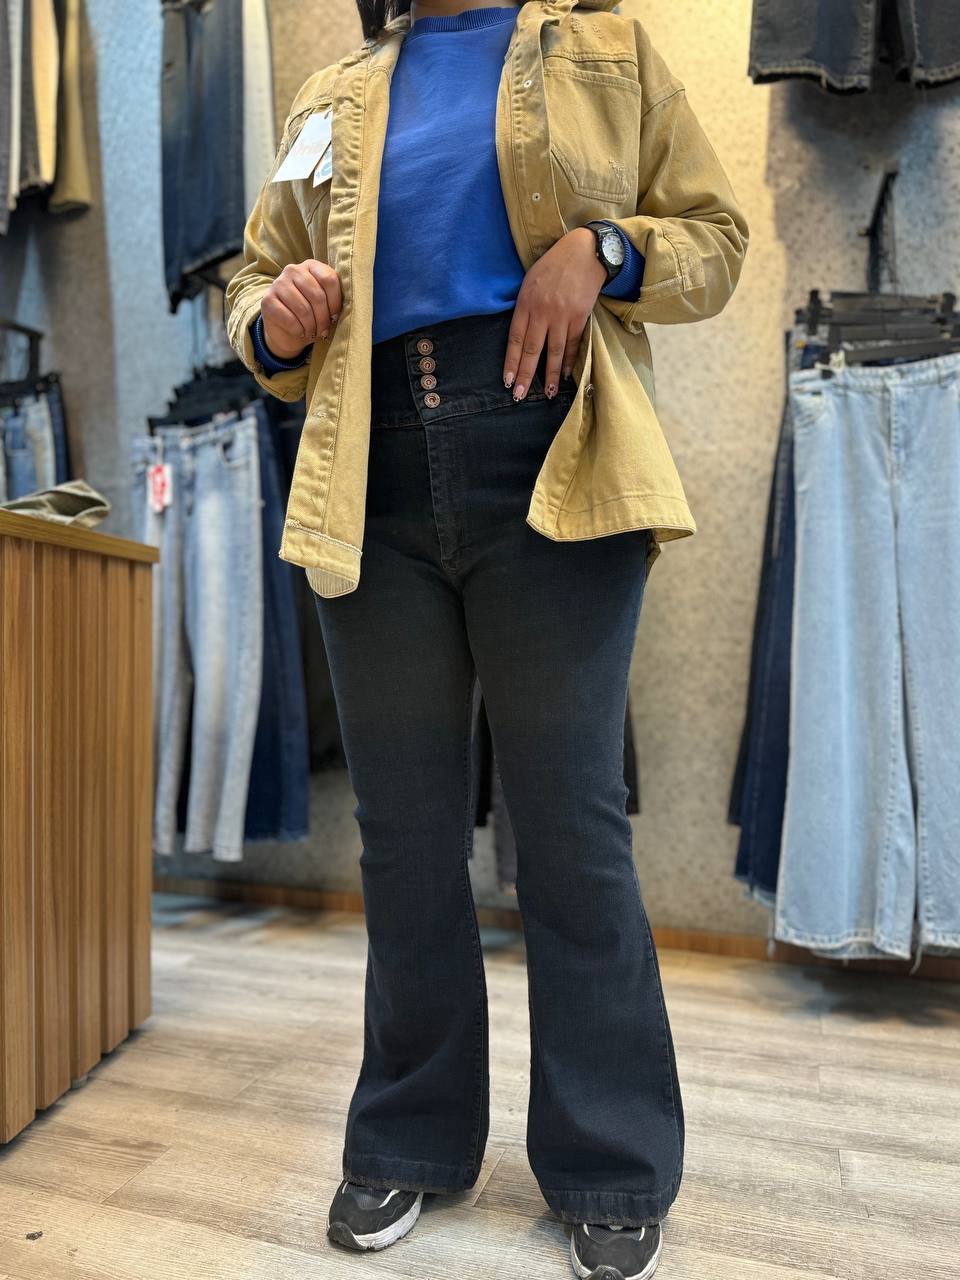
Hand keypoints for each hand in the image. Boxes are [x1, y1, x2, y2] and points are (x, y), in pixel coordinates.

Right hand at [261, 259, 342, 358]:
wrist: (287, 329)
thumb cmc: (312, 315)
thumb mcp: (326, 304)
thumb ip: (335, 299)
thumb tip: (349, 307)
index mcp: (311, 266)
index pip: (329, 279)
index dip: (335, 302)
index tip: (335, 317)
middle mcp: (293, 270)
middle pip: (317, 295)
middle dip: (323, 318)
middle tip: (324, 331)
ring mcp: (278, 283)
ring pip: (303, 308)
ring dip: (311, 326)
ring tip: (313, 332)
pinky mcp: (267, 300)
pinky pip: (289, 319)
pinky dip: (299, 330)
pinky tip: (300, 332)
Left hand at [502, 227, 606, 399]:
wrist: (584, 251)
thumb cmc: (554, 265)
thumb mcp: (530, 282)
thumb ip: (525, 308)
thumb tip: (520, 335)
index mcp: (526, 302)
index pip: (515, 339)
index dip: (511, 362)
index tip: (508, 381)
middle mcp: (543, 311)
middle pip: (531, 350)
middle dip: (525, 375)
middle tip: (519, 396)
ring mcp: (562, 315)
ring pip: (553, 351)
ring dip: (550, 375)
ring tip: (547, 393)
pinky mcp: (580, 316)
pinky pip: (573, 344)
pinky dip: (568, 361)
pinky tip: (564, 375)